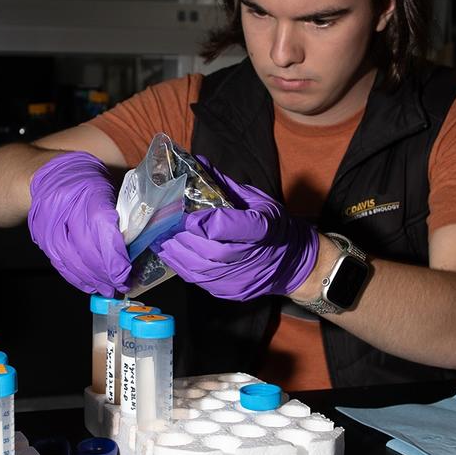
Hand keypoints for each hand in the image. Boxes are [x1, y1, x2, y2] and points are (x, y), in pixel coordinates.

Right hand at [27, 151, 130, 295]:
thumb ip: (119, 215)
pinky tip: (89, 285)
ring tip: (108, 290)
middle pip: (87, 250)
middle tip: (123, 285)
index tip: (126, 273)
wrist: (46, 176)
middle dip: (107, 273)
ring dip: (92, 280)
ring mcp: (50, 227)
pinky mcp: (42, 240)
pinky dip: (76, 278)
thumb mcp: (106, 188)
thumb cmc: (84, 180)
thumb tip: (135, 248)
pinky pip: (60, 264)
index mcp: (87, 193)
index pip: (102, 229)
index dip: (114, 256)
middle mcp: (66, 211)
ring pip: (72, 261)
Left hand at [153, 158, 318, 300]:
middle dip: (185, 236)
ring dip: (177, 251)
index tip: (187, 213)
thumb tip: (198, 163)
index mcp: (265, 228)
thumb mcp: (260, 201)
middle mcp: (253, 257)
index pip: (234, 227)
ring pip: (202, 269)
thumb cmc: (275, 227)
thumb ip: (227, 186)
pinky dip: (181, 265)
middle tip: (166, 222)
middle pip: (212, 251)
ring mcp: (242, 278)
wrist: (294, 264)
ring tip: (161, 236)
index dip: (207, 222)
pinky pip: (200, 281)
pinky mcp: (231, 291)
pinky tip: (170, 251)